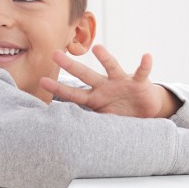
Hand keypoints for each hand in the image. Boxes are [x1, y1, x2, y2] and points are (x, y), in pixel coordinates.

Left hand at [40, 44, 179, 117]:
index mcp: (95, 98)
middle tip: (55, 55)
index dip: (59, 89)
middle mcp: (105, 86)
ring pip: (112, 67)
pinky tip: (146, 56)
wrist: (145, 113)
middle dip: (71, 66)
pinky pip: (142, 72)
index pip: (74, 93)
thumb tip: (69, 138)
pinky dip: (144, 65)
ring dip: (105, 58)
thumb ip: (90, 124)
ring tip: (98, 49)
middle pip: (86, 75)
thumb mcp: (104, 121)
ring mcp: (121, 82)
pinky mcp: (139, 82)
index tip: (42, 81)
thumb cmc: (122, 115)